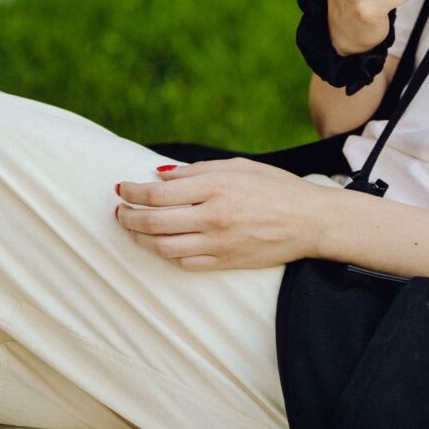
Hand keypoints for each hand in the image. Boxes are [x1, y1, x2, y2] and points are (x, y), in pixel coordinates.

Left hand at [114, 159, 329, 270]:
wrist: (309, 220)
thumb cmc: (275, 186)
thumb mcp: (239, 166)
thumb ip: (197, 170)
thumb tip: (161, 175)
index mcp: (216, 186)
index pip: (159, 193)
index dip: (133, 192)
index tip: (121, 188)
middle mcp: (213, 216)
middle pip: (154, 222)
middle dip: (128, 217)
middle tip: (119, 211)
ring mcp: (218, 244)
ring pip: (163, 247)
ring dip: (140, 239)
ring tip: (132, 230)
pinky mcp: (224, 263)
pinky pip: (184, 263)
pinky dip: (166, 254)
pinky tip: (161, 244)